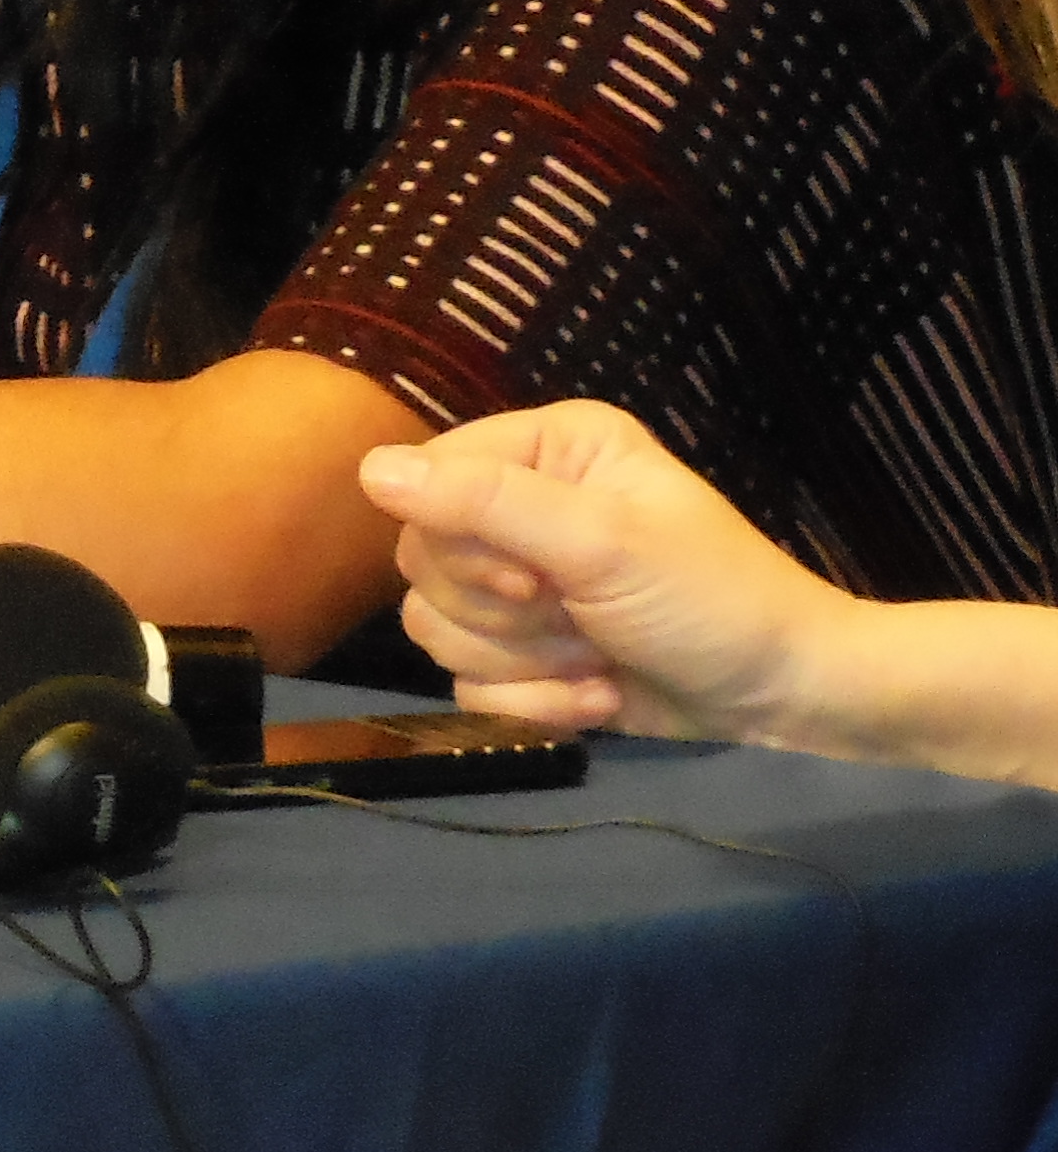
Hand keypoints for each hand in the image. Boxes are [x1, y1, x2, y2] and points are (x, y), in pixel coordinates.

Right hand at [353, 403, 858, 744]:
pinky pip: (467, 682)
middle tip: (579, 615)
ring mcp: (519, 583)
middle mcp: (520, 505)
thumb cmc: (712, 601)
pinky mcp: (523, 654)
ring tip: (599, 659)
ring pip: (437, 628)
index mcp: (545, 450)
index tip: (538, 577)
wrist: (785, 698)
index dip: (466, 544)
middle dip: (505, 613)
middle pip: (423, 562)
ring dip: (525, 661)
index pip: (427, 483)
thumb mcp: (603, 543)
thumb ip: (485, 503)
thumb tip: (368, 471)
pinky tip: (598, 694)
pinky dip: (535, 701)